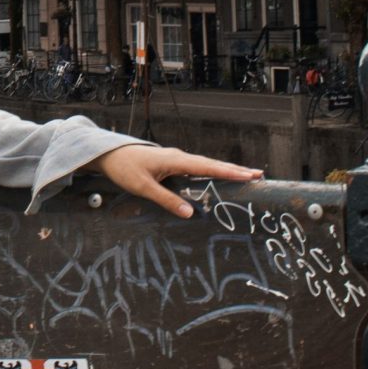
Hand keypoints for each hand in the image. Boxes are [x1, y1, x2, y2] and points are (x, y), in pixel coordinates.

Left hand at [90, 145, 261, 217]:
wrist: (109, 155)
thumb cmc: (125, 169)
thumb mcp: (143, 187)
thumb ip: (166, 200)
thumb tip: (190, 213)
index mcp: (175, 160)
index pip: (207, 167)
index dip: (228, 172)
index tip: (248, 175)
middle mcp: (179, 157)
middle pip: (212, 164)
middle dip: (235, 170)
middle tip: (258, 174)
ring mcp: (177, 159)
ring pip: (207, 165)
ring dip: (226, 170)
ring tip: (247, 175)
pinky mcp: (173, 163)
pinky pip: (198, 168)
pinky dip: (213, 171)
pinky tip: (221, 177)